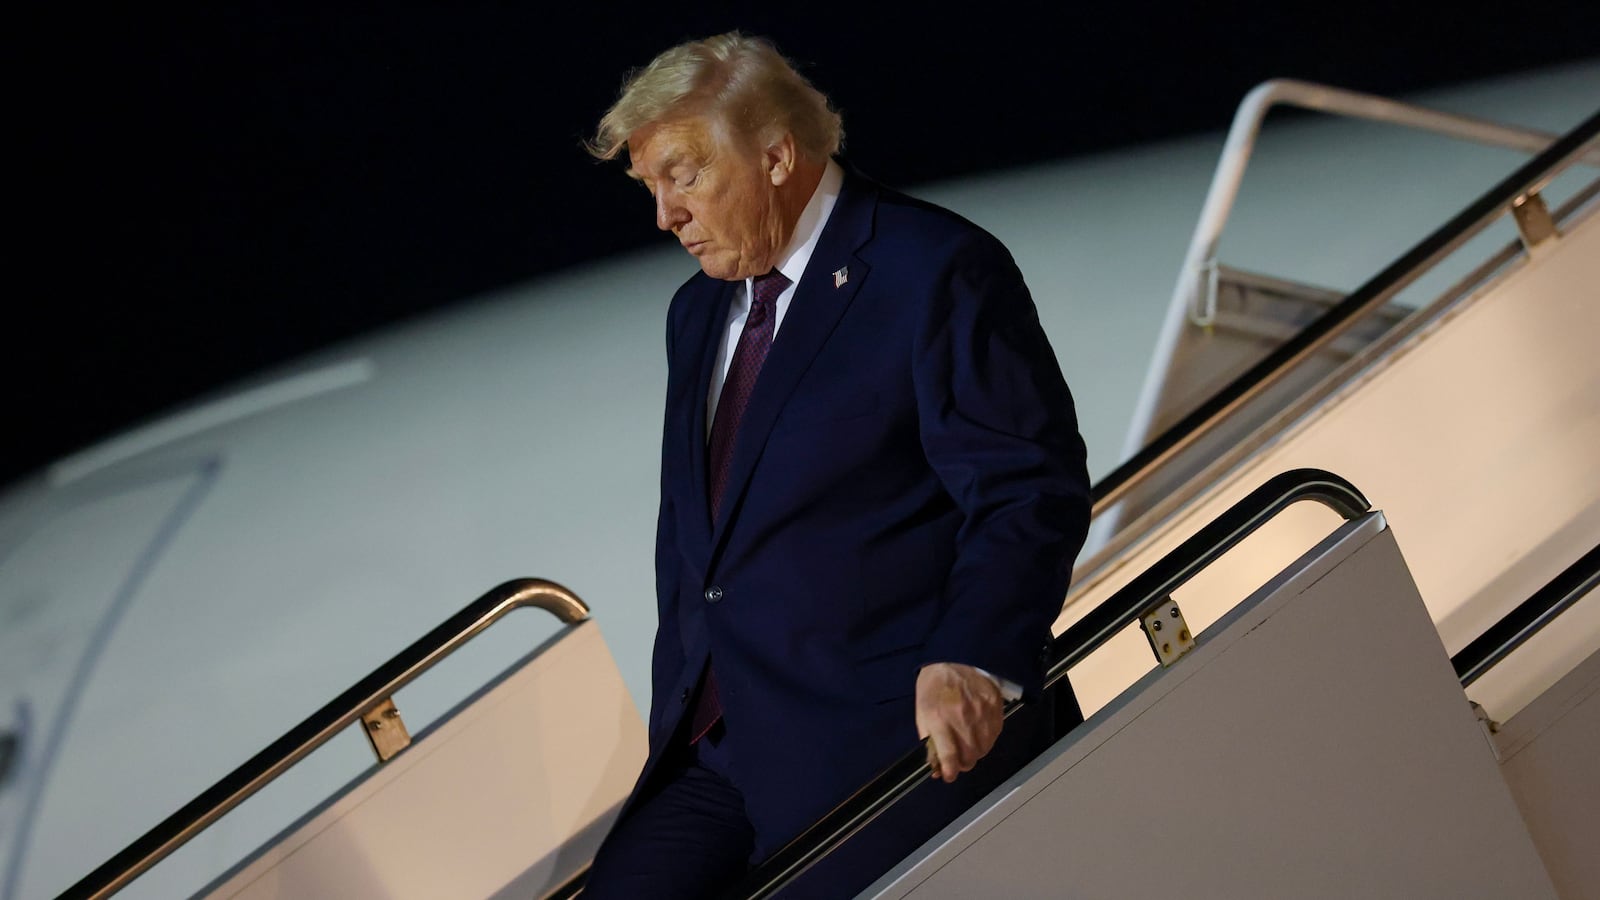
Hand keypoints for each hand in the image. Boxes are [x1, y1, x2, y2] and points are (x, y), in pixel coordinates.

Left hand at [915, 662, 1003, 782]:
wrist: (958, 657)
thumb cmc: (935, 684)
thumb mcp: (922, 710)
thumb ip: (928, 738)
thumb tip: (934, 764)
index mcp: (939, 717)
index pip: (949, 756)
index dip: (949, 772)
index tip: (947, 775)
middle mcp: (962, 718)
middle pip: (969, 757)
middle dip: (961, 764)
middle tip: (956, 760)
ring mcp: (981, 714)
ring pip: (983, 750)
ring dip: (974, 753)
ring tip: (966, 745)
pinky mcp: (995, 710)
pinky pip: (994, 737)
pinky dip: (985, 740)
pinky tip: (977, 732)